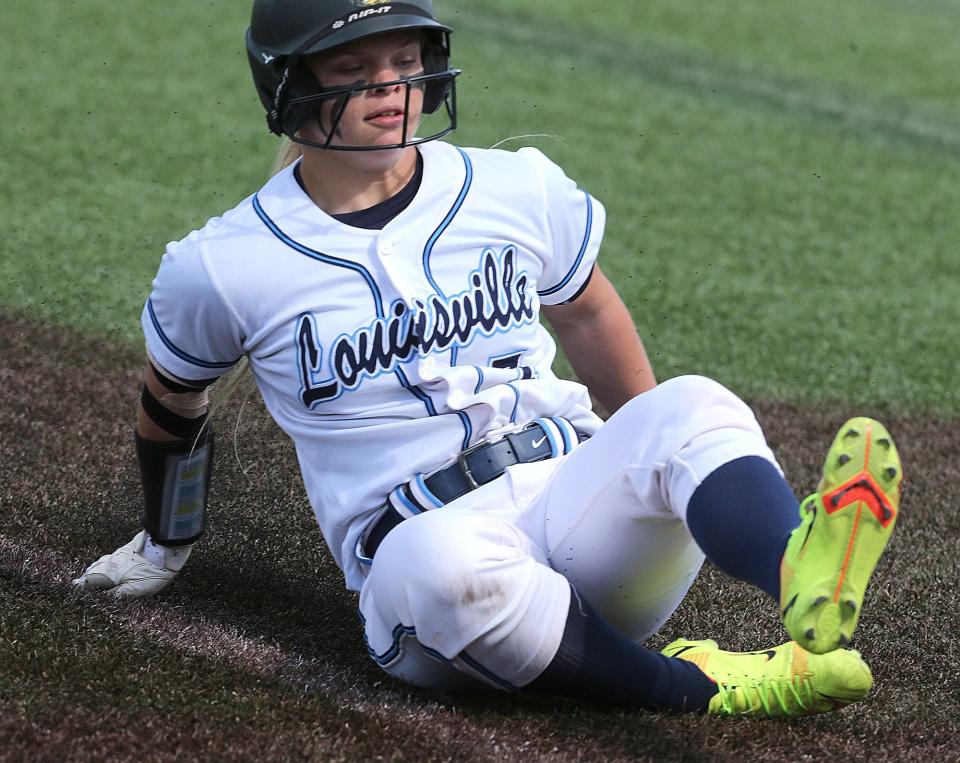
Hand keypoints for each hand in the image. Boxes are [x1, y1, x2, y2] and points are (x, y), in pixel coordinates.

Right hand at [73, 530, 191, 597]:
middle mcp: (111, 561)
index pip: (88, 580)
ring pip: (103, 562)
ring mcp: (121, 553)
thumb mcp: (135, 589)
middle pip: (93, 569)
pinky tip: (112, 564)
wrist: (167, 545)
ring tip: (92, 574)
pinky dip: (106, 562)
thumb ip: (116, 596)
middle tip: (80, 583)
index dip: (80, 586)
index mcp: (109, 572)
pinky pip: (112, 557)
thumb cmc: (153, 570)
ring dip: (95, 568)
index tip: (72, 588)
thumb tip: (100, 601)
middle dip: (86, 577)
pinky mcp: (131, 548)